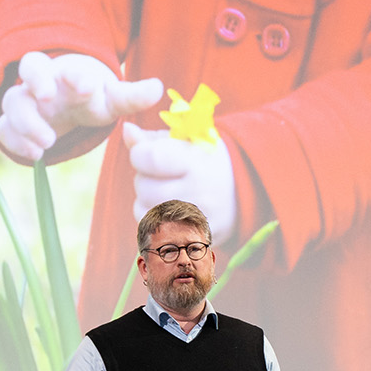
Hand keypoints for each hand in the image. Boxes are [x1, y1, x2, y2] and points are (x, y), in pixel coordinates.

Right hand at [0, 52, 163, 161]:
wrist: (65, 101)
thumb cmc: (90, 96)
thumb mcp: (112, 98)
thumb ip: (132, 96)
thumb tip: (159, 88)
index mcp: (68, 72)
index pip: (65, 64)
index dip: (73, 74)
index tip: (87, 87)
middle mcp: (43, 81)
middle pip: (30, 70)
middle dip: (37, 83)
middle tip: (49, 100)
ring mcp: (26, 102)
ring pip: (13, 102)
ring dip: (26, 121)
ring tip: (46, 145)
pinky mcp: (16, 124)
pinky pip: (5, 129)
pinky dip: (15, 142)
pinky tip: (35, 155)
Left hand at [124, 122, 237, 243]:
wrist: (244, 194)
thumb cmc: (207, 161)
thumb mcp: (186, 141)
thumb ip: (153, 138)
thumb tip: (126, 131)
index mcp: (196, 162)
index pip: (148, 158)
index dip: (139, 154)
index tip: (146, 154)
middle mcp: (198, 192)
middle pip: (143, 186)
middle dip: (144, 178)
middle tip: (160, 175)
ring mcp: (196, 220)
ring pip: (142, 210)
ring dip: (145, 200)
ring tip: (165, 191)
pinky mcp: (192, 240)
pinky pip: (152, 232)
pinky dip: (152, 220)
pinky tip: (168, 210)